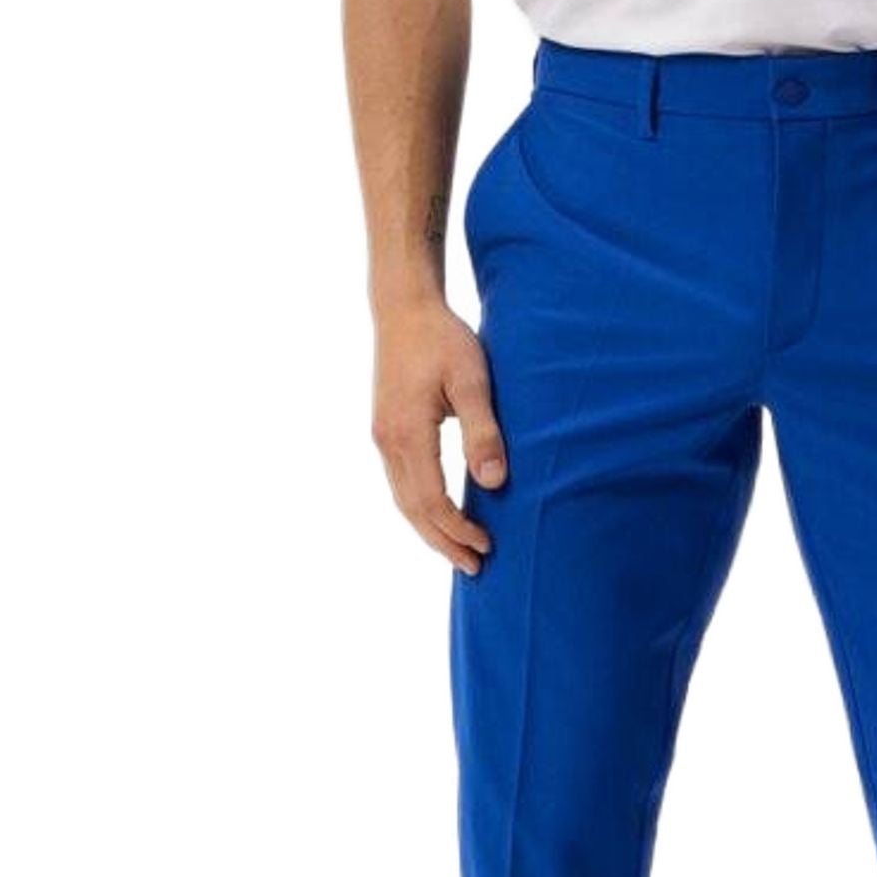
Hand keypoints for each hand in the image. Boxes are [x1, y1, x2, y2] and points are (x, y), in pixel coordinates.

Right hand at [370, 298, 507, 574]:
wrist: (404, 307)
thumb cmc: (444, 339)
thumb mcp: (474, 381)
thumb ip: (484, 432)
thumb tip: (494, 483)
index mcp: (407, 433)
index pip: (432, 500)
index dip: (458, 529)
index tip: (487, 546)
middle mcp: (388, 441)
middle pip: (413, 510)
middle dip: (443, 542)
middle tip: (474, 568)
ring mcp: (383, 436)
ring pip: (403, 499)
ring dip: (430, 529)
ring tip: (459, 552)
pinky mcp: (386, 430)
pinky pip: (401, 483)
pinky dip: (420, 508)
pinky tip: (440, 516)